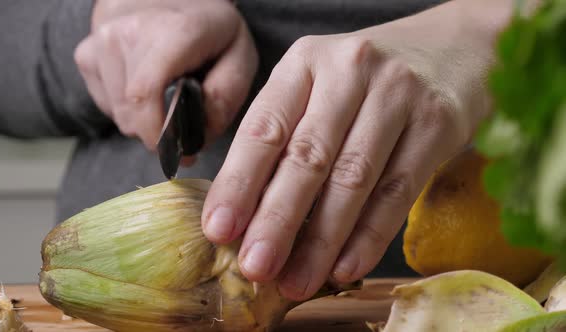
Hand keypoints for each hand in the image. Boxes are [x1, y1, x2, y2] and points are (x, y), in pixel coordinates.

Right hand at [74, 0, 257, 155]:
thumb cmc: (210, 31)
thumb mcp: (239, 57)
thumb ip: (225, 96)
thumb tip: (195, 138)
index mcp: (174, 31)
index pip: (145, 94)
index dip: (158, 135)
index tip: (179, 151)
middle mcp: (129, 32)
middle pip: (133, 113)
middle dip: (159, 133)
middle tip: (182, 127)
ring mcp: (102, 41)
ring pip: (119, 115)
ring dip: (145, 121)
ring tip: (165, 98)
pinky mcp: (86, 55)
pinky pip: (106, 106)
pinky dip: (128, 110)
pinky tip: (146, 89)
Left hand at [201, 0, 515, 299]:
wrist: (451, 48)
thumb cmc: (366, 82)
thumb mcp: (318, 88)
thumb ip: (286, 138)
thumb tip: (247, 215)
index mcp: (304, 62)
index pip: (264, 128)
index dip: (239, 183)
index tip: (220, 229)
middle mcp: (349, 71)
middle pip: (307, 156)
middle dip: (277, 219)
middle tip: (255, 266)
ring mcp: (397, 94)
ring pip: (352, 178)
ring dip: (321, 239)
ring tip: (297, 281)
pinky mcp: (437, 122)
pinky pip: (398, 190)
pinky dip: (369, 234)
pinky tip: (345, 267)